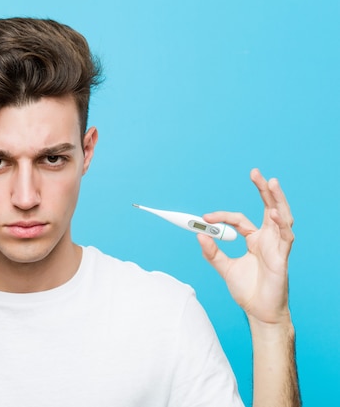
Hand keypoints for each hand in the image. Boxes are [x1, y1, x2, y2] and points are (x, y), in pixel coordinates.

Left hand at [197, 169, 293, 325]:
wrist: (258, 311)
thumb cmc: (247, 290)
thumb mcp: (224, 268)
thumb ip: (211, 252)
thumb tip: (199, 235)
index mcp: (254, 239)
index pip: (239, 219)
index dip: (221, 217)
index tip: (204, 218)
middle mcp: (267, 239)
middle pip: (268, 208)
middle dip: (262, 190)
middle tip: (255, 172)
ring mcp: (277, 247)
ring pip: (281, 217)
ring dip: (276, 200)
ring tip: (271, 183)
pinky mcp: (282, 257)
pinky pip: (285, 237)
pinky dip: (280, 224)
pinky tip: (275, 213)